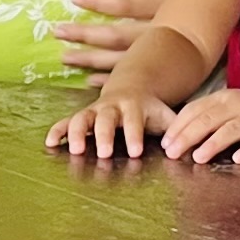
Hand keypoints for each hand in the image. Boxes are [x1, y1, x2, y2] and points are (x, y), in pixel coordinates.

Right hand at [48, 90, 179, 158]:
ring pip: (82, 119)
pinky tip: (49, 142)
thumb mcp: (165, 114)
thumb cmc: (150, 109)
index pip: (134, 122)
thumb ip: (176, 130)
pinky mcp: (82, 115)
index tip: (135, 152)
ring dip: (76, 133)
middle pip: (105, 120)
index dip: (134, 135)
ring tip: (74, 150)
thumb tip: (189, 150)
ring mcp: (95, 110)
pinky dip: (57, 130)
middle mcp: (111, 107)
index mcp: (134, 106)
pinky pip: (66, 121)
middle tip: (101, 153)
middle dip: (102, 136)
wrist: (133, 86)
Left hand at [53, 0, 191, 72]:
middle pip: (116, 36)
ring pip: (122, 59)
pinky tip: (93, 81)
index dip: (98, 2)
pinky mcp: (167, 64)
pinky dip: (114, 77)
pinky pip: (137, 74)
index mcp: (163, 5)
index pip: (124, 5)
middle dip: (84, 36)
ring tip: (66, 59)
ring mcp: (163, 51)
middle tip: (57, 33)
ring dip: (92, 60)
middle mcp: (160, 31)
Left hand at [163, 88, 239, 165]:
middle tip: (172, 153)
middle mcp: (237, 106)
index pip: (195, 110)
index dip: (178, 126)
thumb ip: (206, 118)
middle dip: (188, 137)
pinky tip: (238, 159)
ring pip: (231, 130)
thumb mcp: (228, 108)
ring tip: (198, 157)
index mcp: (222, 99)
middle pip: (208, 120)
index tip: (165, 143)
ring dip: (213, 144)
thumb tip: (176, 138)